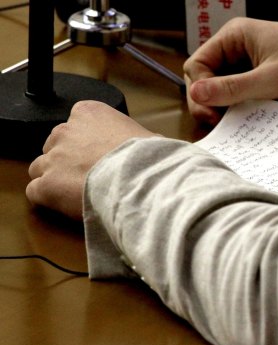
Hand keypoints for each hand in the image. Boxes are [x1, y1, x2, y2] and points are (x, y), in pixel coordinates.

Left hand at [26, 100, 157, 219]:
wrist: (139, 179)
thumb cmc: (148, 157)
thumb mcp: (149, 137)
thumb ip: (134, 138)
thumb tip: (148, 147)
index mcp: (89, 113)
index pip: (76, 121)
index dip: (86, 140)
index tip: (98, 152)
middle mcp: (65, 131)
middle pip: (55, 145)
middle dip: (67, 159)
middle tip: (88, 174)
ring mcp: (52, 159)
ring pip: (39, 167)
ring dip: (54, 178)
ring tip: (75, 193)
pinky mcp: (46, 185)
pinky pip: (34, 191)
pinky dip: (46, 198)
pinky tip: (65, 205)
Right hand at [183, 18, 277, 124]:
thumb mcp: (272, 79)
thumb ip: (233, 88)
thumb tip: (195, 95)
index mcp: (236, 36)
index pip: (198, 64)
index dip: (199, 90)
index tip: (213, 116)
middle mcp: (240, 49)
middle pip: (208, 79)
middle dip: (210, 102)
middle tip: (222, 125)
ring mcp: (253, 65)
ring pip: (226, 90)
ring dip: (227, 109)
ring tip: (236, 127)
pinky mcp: (267, 81)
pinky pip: (245, 97)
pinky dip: (244, 110)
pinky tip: (250, 124)